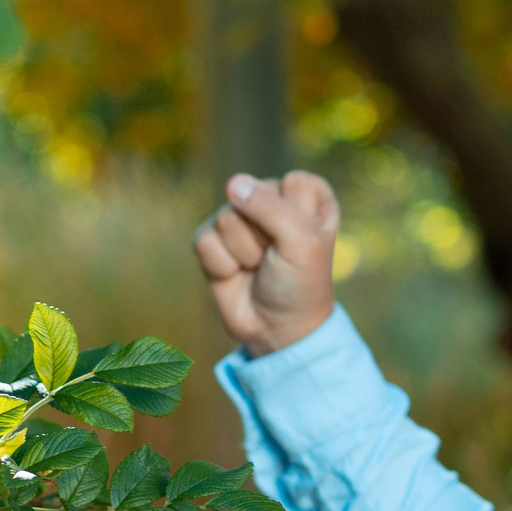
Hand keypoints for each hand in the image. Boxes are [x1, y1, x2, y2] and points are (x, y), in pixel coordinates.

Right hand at [194, 171, 339, 356]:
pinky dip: (221, 264)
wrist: (276, 328)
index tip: (305, 244)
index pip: (295, 182)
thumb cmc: (299, 283)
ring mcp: (239, 218)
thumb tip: (233, 184)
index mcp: (308, 195)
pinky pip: (204, 239)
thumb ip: (272, 208)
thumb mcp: (302, 243)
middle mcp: (273, 200)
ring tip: (258, 267)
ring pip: (226, 217)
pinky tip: (235, 274)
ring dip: (245, 252)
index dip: (298, 216)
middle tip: (278, 259)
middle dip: (267, 235)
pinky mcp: (213, 239)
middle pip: (254, 195)